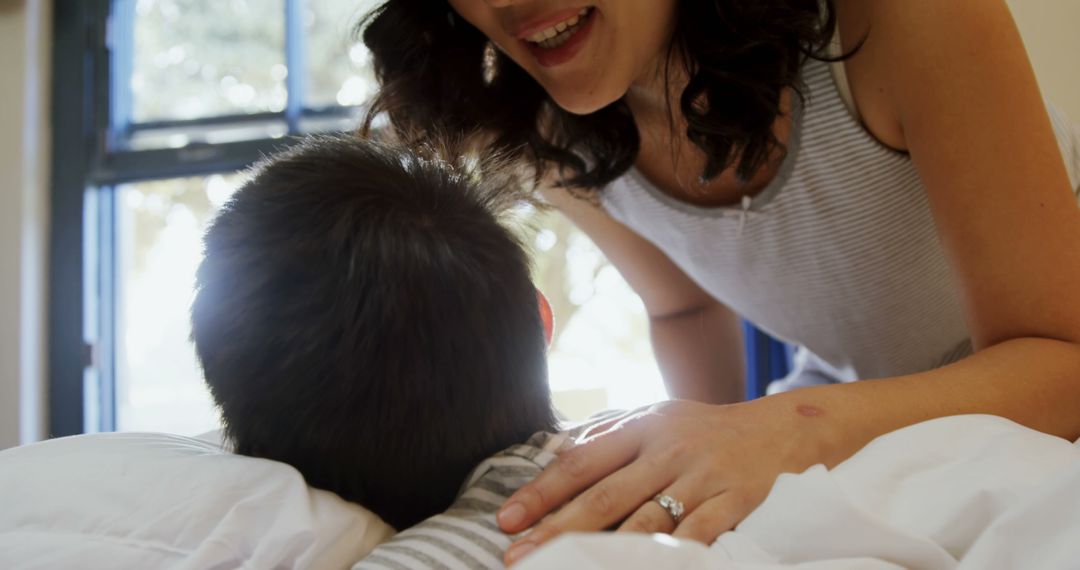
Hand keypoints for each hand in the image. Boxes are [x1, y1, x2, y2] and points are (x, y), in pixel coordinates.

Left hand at [496, 397, 840, 564]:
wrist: (788, 429)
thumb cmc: (710, 430)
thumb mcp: (660, 418)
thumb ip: (611, 437)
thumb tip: (556, 455)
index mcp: (644, 427)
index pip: (582, 462)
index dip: (542, 492)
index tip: (506, 520)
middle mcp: (669, 449)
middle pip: (604, 497)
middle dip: (558, 530)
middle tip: (518, 557)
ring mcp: (704, 476)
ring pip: (645, 521)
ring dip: (603, 552)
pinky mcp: (737, 501)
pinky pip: (697, 536)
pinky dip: (669, 556)